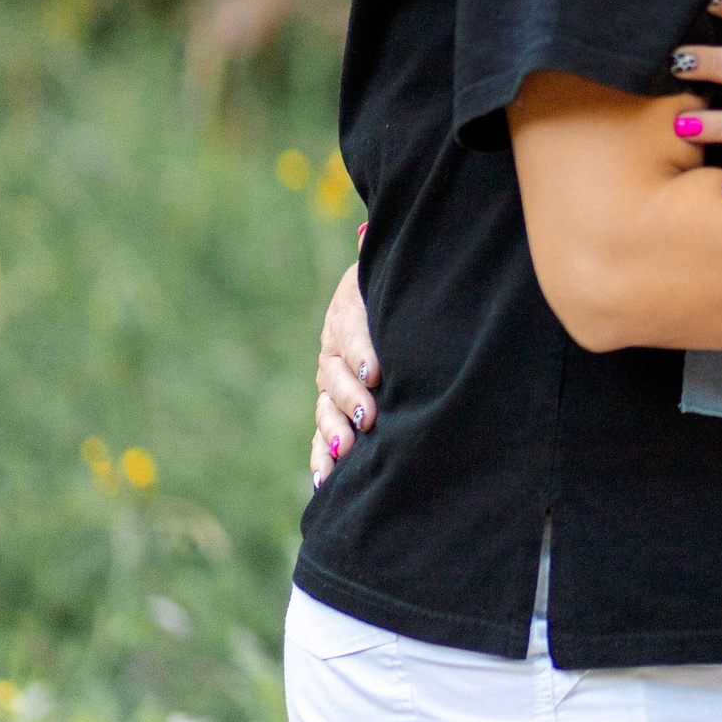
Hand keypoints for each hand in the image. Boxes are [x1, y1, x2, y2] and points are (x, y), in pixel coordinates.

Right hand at [309, 262, 378, 485]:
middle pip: (335, 372)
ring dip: (334, 429)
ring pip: (325, 405)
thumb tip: (379, 242)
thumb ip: (392, 272)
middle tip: (368, 415)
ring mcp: (332, 378)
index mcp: (349, 309)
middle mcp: (335, 346)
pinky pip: (323, 432)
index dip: (362, 350)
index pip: (351, 329)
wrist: (390, 295)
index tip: (376, 372)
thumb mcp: (393, 277)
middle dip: (351, 396)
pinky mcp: (334, 405)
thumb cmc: (398, 288)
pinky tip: (326, 478)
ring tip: (346, 449)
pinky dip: (323, 455)